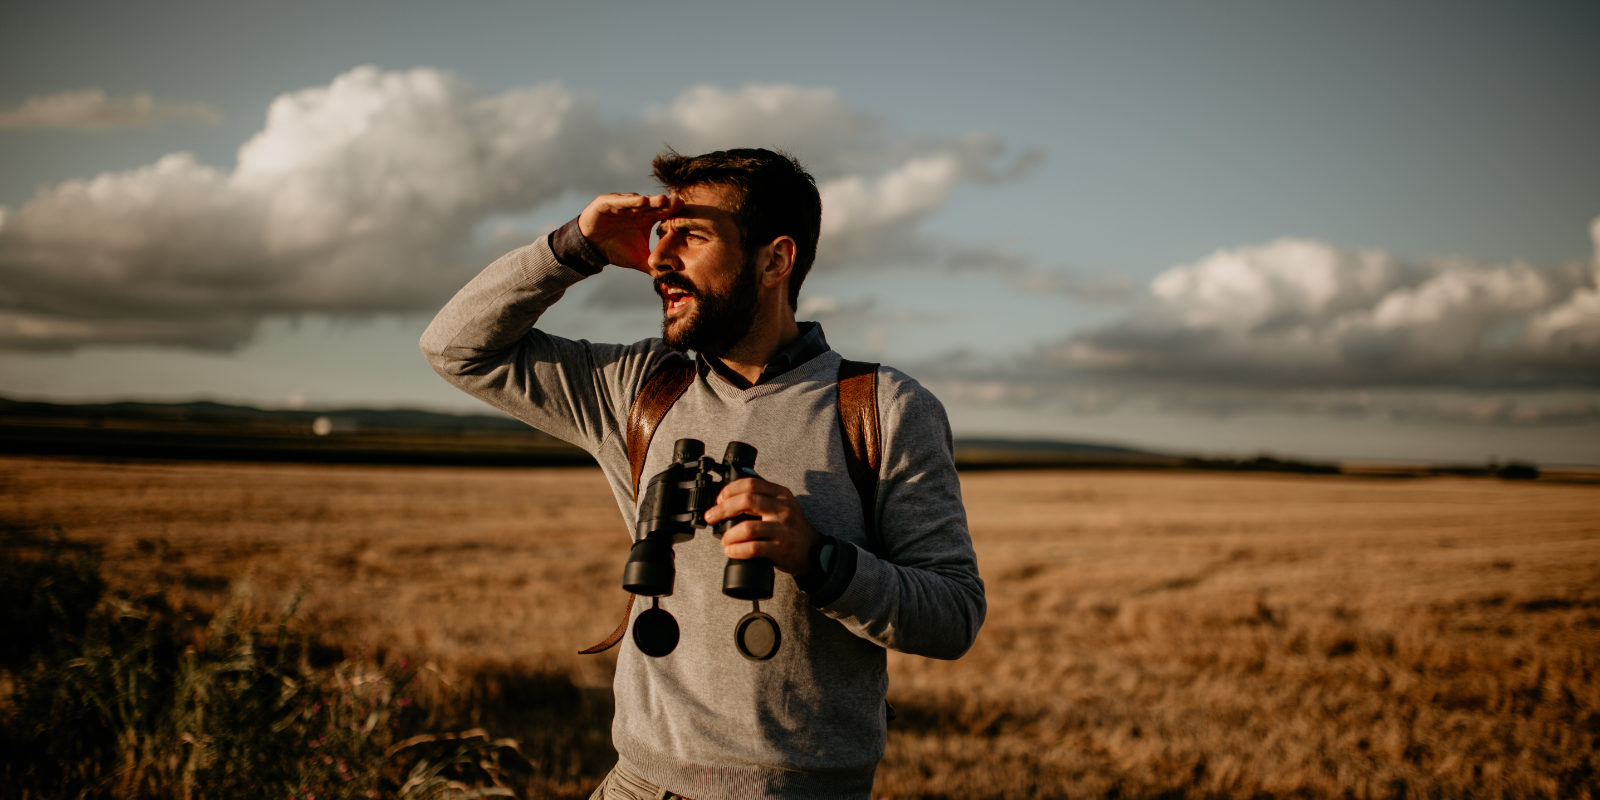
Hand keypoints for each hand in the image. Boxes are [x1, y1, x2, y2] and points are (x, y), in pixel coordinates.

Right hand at [577, 192, 682, 270]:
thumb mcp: (638, 260)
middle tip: (678, 202)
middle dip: (665, 203)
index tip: (685, 211)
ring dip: (650, 200)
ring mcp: (623, 204)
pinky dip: (629, 201)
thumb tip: (674, 275)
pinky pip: (619, 201)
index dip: (673, 211)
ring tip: (661, 200)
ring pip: (639, 200)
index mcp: (646, 218)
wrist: (592, 247)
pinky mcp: (607, 202)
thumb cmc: (616, 249)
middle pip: (654, 204)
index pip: (663, 212)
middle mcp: (637, 209)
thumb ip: (655, 266)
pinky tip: (640, 201)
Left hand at [704, 477, 819, 576]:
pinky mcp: (780, 548)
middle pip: (747, 500)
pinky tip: (731, 551)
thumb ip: (763, 496)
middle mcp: (782, 509)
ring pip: (747, 527)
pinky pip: (753, 548)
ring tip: (724, 540)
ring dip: (729, 535)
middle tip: (712, 517)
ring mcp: (782, 529)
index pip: (751, 483)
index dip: (730, 490)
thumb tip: (730, 495)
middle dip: (723, 509)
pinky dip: (737, 550)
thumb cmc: (792, 528)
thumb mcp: (783, 505)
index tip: (719, 499)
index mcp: (780, 494)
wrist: (813, 551)